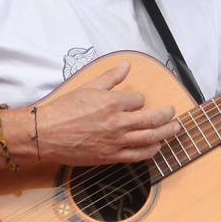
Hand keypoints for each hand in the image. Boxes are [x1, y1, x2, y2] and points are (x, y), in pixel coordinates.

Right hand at [36, 61, 180, 164]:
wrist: (46, 133)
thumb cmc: (64, 110)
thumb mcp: (88, 87)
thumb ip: (110, 77)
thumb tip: (126, 64)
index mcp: (112, 103)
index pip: (139, 99)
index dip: (140, 99)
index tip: (137, 101)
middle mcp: (117, 122)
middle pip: (152, 119)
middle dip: (167, 115)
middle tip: (173, 113)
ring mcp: (115, 141)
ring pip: (150, 138)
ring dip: (166, 133)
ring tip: (174, 129)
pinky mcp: (110, 157)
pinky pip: (137, 155)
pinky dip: (150, 151)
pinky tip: (157, 148)